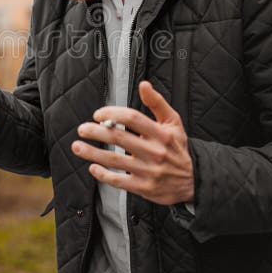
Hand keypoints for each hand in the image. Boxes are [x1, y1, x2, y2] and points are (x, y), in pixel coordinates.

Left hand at [71, 81, 194, 205]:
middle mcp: (154, 152)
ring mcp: (148, 171)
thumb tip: (144, 84)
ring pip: (115, 160)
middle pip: (119, 138)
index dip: (112, 113)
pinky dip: (103, 174)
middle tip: (82, 129)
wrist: (194, 180)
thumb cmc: (178, 148)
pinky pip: (119, 181)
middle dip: (96, 132)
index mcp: (161, 134)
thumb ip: (157, 102)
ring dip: (92, 153)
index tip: (98, 114)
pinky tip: (92, 167)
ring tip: (77, 146)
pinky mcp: (144, 188)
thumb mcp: (174, 122)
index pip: (132, 118)